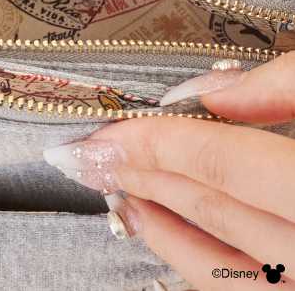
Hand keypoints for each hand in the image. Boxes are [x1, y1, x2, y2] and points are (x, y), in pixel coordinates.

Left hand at [44, 53, 294, 289]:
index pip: (217, 162)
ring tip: (109, 190)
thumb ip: (287, 85)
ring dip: (158, 224)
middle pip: (209, 209)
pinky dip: (193, 259)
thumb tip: (208, 87)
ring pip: (219, 267)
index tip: (101, 130)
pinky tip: (159, 229)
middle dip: (137, 174)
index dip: (153, 141)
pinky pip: (236, 289)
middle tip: (81, 155)